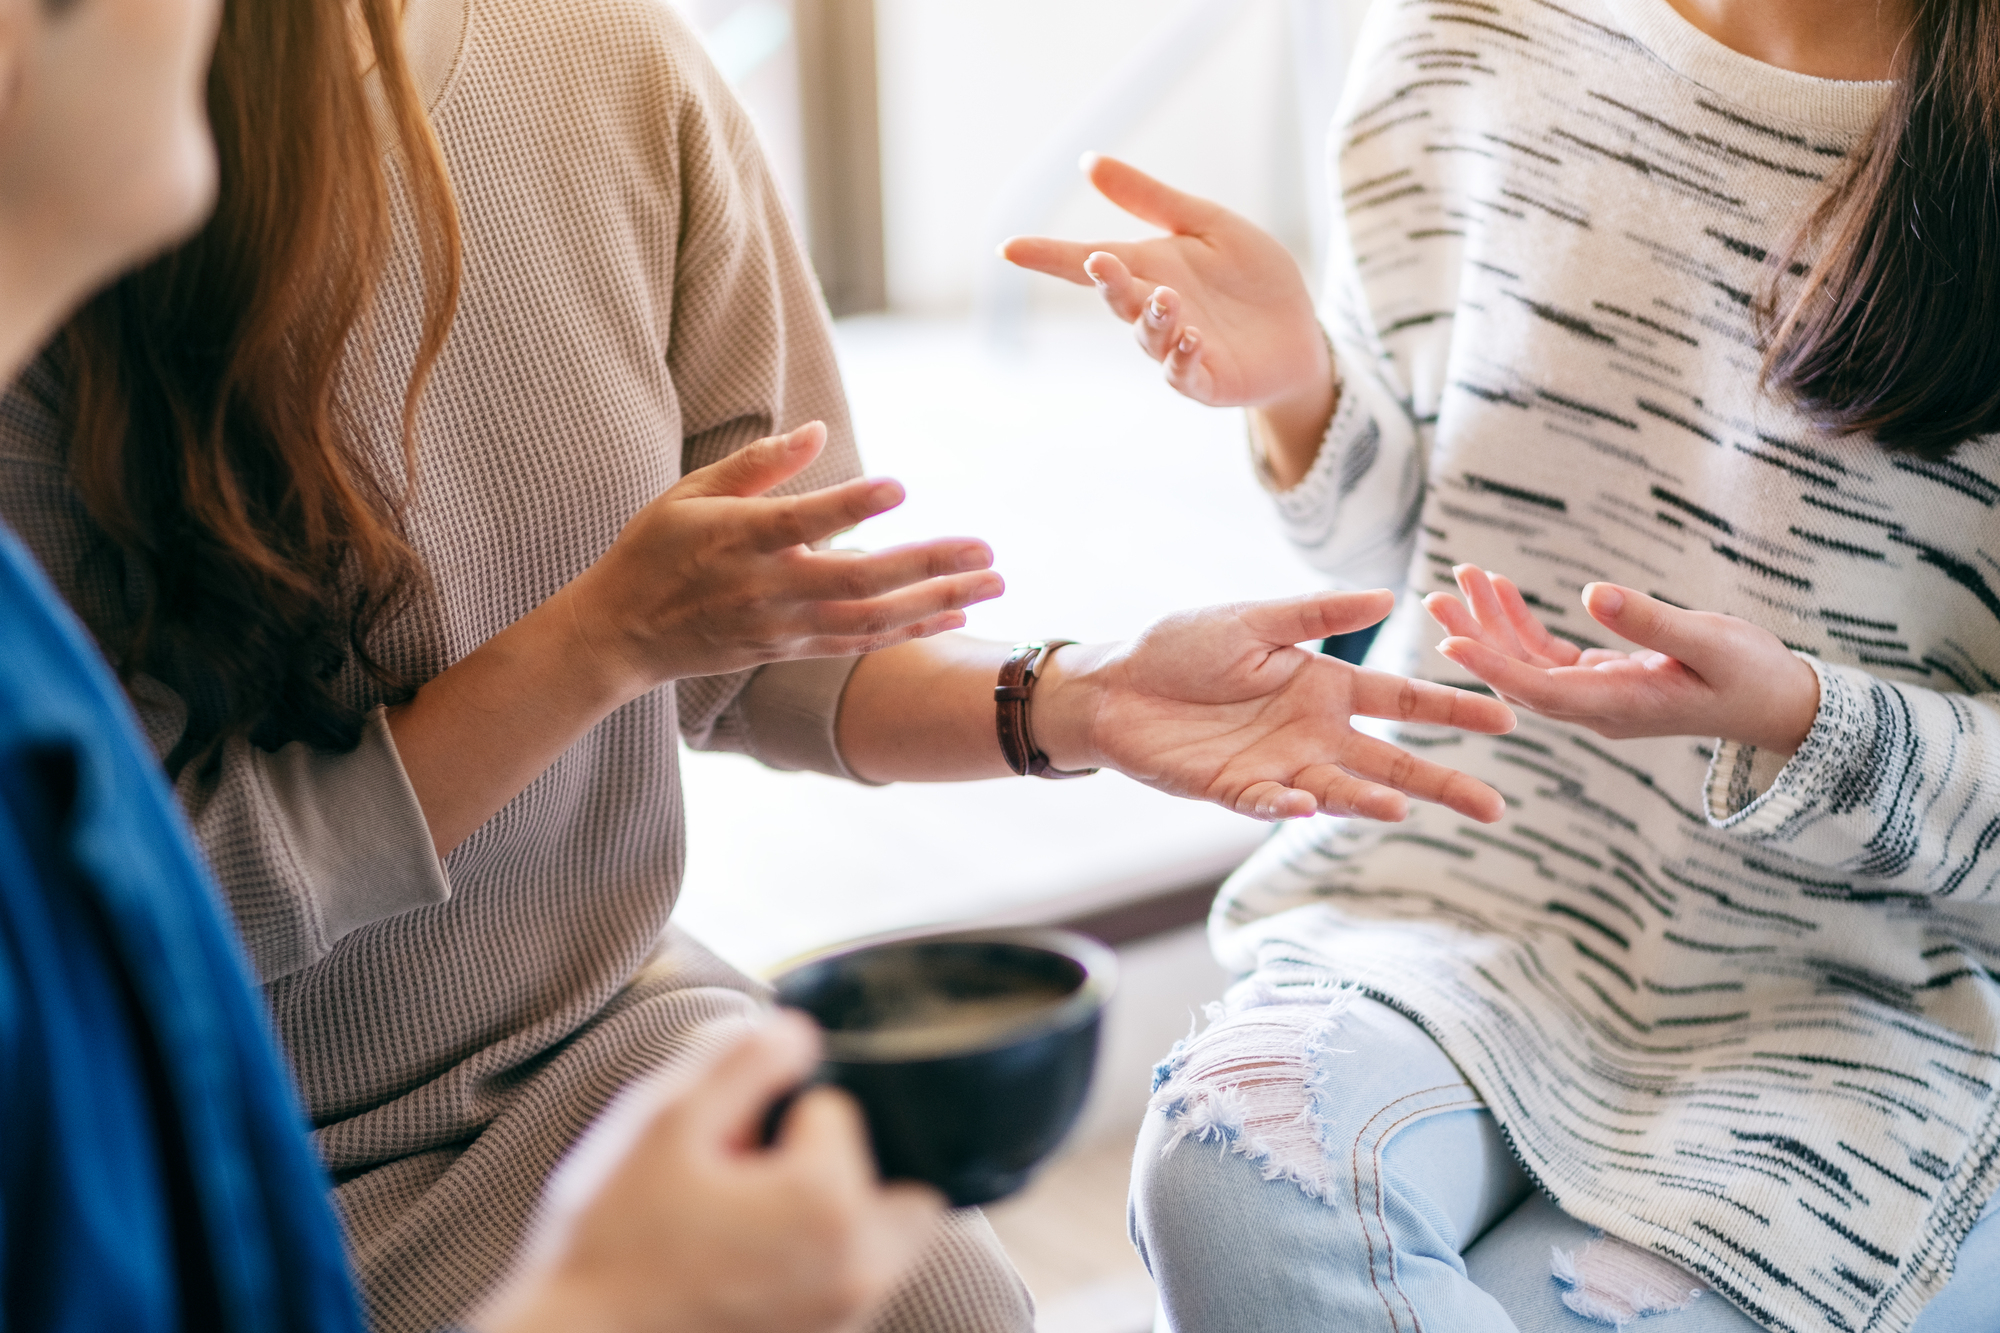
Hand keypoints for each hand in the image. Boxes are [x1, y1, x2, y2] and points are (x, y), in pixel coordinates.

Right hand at [473, 1015, 942, 1332]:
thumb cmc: (609, 1246)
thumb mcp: (663, 1122)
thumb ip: (744, 1059)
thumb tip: (803, 1033)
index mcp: (829, 1203)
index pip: (840, 1110)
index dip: (779, 1115)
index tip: (727, 1150)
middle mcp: (858, 1272)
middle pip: (899, 1182)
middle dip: (842, 1165)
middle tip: (759, 1179)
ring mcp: (845, 1321)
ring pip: (882, 1243)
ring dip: (834, 1219)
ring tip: (743, 1228)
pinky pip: (851, 1289)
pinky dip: (816, 1268)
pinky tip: (743, 1269)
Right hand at [566, 422, 1004, 692]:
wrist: (624, 633)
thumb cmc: (656, 549)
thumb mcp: (691, 492)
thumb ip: (757, 464)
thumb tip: (817, 429)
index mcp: (739, 539)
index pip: (803, 521)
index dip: (851, 505)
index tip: (899, 487)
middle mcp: (768, 588)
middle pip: (860, 581)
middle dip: (928, 565)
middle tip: (987, 548)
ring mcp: (784, 626)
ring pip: (873, 620)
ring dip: (938, 600)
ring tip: (995, 581)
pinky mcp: (792, 650)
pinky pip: (862, 643)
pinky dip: (910, 628)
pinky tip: (955, 609)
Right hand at [999, 155, 1334, 486]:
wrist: (1297, 331)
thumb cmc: (1250, 278)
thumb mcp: (1206, 224)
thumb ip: (1150, 198)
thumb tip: (1088, 161)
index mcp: (1148, 268)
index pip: (1088, 260)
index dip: (1049, 256)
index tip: (1009, 248)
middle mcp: (1153, 309)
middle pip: (1117, 298)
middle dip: (1107, 282)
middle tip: (1100, 262)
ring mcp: (1176, 348)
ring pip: (1149, 337)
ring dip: (1152, 317)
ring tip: (1166, 298)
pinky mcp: (1206, 380)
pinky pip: (1184, 374)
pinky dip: (1182, 357)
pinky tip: (1191, 338)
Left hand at [1034, 589, 1515, 822]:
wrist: (1114, 684)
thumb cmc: (1182, 647)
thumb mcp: (1252, 621)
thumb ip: (1315, 615)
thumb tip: (1389, 596)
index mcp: (1324, 686)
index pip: (1402, 700)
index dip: (1453, 708)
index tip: (1507, 717)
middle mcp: (1312, 732)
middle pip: (1389, 761)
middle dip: (1442, 783)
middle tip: (1494, 808)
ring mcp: (1277, 765)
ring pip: (1337, 790)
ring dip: (1368, 800)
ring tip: (1402, 807)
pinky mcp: (1233, 789)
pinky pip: (1268, 802)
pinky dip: (1286, 805)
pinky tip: (1304, 802)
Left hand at [1424, 566, 1819, 752]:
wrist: (1780, 704)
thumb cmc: (1753, 673)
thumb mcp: (1710, 640)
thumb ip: (1651, 620)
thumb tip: (1592, 593)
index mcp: (1620, 705)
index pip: (1540, 690)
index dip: (1492, 668)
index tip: (1449, 644)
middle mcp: (1598, 709)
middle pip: (1518, 680)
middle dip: (1475, 638)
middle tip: (1436, 596)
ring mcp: (1597, 697)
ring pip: (1527, 666)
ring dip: (1493, 625)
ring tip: (1464, 577)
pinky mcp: (1603, 679)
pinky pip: (1548, 656)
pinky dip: (1522, 625)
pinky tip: (1501, 589)